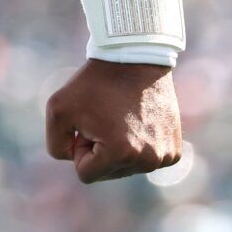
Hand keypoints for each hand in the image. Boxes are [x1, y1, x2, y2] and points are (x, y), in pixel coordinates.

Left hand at [44, 59, 182, 183]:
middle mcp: (148, 161)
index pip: (85, 174)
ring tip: (121, 117)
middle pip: (108, 172)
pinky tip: (139, 121)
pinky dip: (138, 146)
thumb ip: (56, 145)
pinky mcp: (175, 150)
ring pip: (126, 167)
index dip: (79, 147)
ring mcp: (165, 156)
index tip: (88, 121)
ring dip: (118, 148)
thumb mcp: (57, 110)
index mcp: (121, 154)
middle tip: (105, 117)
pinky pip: (144, 160)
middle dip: (100, 149)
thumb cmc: (93, 83)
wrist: (134, 58)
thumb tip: (75, 161)